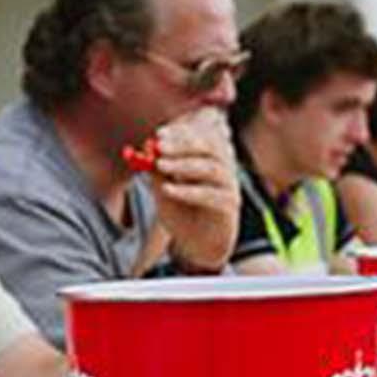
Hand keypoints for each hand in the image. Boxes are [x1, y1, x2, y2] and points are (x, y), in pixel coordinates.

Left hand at [146, 108, 237, 270]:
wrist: (197, 245)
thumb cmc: (182, 211)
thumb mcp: (163, 189)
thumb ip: (157, 171)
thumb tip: (146, 148)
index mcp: (210, 156)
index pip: (202, 133)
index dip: (181, 131)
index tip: (159, 134)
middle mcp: (224, 166)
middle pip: (210, 146)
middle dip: (183, 143)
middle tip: (159, 146)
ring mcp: (230, 185)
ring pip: (213, 168)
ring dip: (184, 164)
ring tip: (161, 165)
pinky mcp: (230, 205)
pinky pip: (211, 195)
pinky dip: (188, 191)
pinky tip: (168, 190)